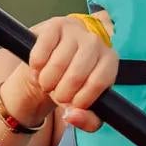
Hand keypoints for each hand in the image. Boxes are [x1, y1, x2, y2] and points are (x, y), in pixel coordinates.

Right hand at [13, 15, 118, 131]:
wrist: (52, 63)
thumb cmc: (72, 87)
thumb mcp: (85, 106)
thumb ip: (86, 120)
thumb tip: (71, 116)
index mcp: (110, 61)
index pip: (98, 83)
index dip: (81, 100)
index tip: (72, 105)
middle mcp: (96, 42)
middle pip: (76, 75)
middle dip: (61, 93)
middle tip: (57, 94)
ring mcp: (75, 30)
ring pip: (57, 64)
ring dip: (46, 82)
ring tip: (47, 83)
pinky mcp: (54, 25)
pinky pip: (41, 53)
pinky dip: (36, 69)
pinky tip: (38, 71)